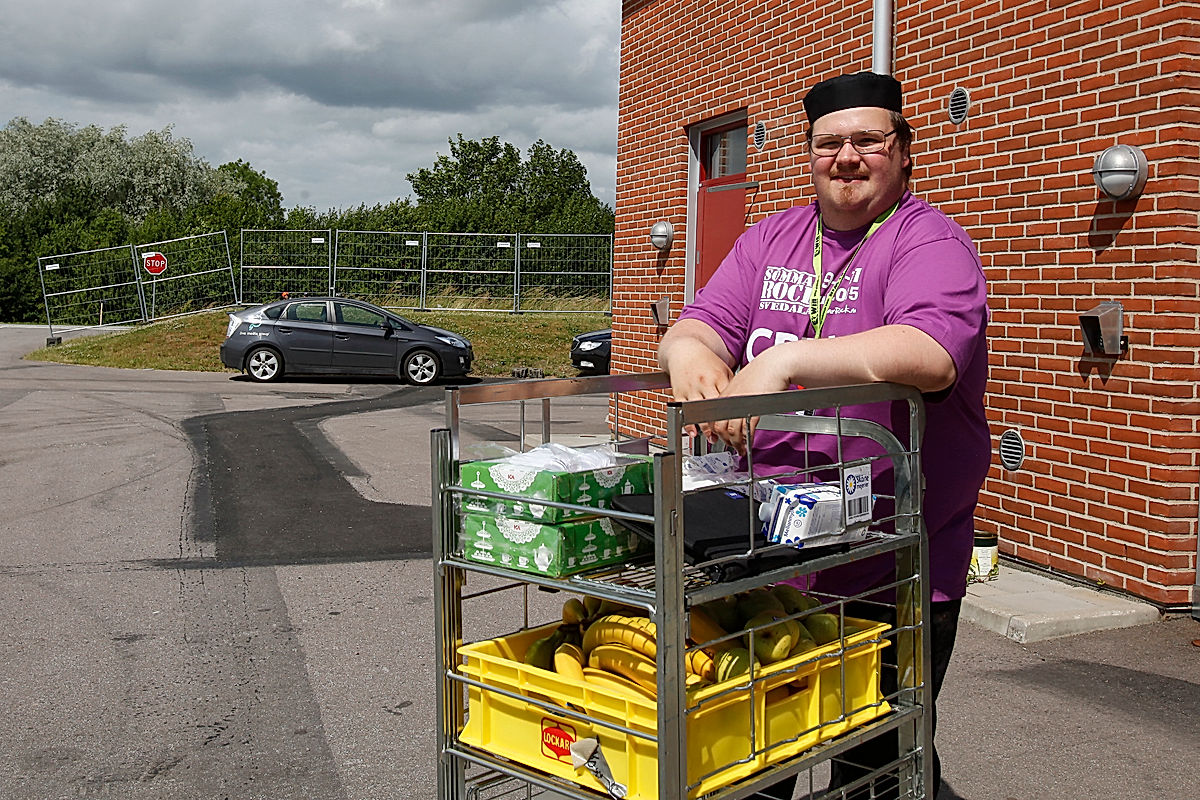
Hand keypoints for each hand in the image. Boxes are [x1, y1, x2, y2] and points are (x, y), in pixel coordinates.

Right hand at [658, 327, 733, 444]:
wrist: (685, 350)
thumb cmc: (706, 362)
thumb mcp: (723, 370)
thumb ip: (731, 386)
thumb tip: (744, 402)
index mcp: (718, 378)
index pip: (728, 400)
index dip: (733, 415)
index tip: (738, 426)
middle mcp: (704, 383)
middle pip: (714, 409)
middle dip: (720, 424)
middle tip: (726, 438)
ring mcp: (691, 389)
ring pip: (698, 412)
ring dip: (705, 428)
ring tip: (712, 438)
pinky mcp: (679, 392)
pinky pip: (683, 411)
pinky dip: (688, 423)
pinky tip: (693, 432)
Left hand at [709, 344, 796, 455]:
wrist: (775, 364)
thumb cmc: (763, 373)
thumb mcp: (742, 384)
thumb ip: (735, 397)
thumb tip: (734, 411)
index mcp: (725, 393)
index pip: (712, 418)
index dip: (715, 432)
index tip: (720, 438)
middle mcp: (730, 400)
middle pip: (719, 427)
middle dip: (725, 440)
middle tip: (731, 446)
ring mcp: (741, 404)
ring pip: (732, 431)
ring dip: (736, 443)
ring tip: (741, 448)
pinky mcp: (754, 408)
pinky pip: (747, 429)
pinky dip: (747, 440)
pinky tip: (749, 443)